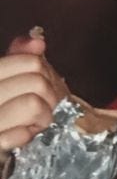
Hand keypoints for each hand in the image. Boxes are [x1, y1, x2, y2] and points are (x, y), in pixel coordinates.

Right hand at [0, 34, 63, 151]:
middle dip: (50, 99)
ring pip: (33, 103)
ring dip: (43, 118)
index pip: (32, 62)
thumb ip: (18, 58)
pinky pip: (23, 133)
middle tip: (42, 110)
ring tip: (32, 124)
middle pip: (37, 82)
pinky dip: (29, 136)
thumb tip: (38, 41)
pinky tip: (22, 137)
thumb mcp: (7, 81)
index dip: (46, 76)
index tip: (41, 89)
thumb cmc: (4, 112)